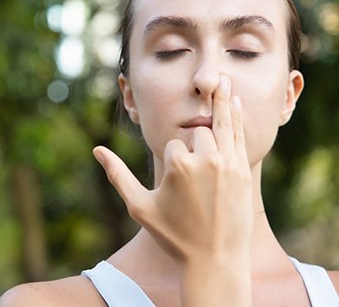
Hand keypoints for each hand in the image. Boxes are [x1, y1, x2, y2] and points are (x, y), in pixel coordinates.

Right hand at [93, 75, 252, 264]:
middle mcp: (203, 159)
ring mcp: (226, 163)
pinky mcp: (242, 170)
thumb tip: (96, 150)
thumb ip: (117, 175)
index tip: (177, 188)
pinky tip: (236, 102)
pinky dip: (236, 117)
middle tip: (195, 168)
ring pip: (220, 124)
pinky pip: (238, 136)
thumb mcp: (139, 206)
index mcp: (176, 166)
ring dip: (221, 102)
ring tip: (223, 79)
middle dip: (193, 146)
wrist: (215, 260)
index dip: (172, 163)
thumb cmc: (173, 235)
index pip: (172, 146)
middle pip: (194, 134)